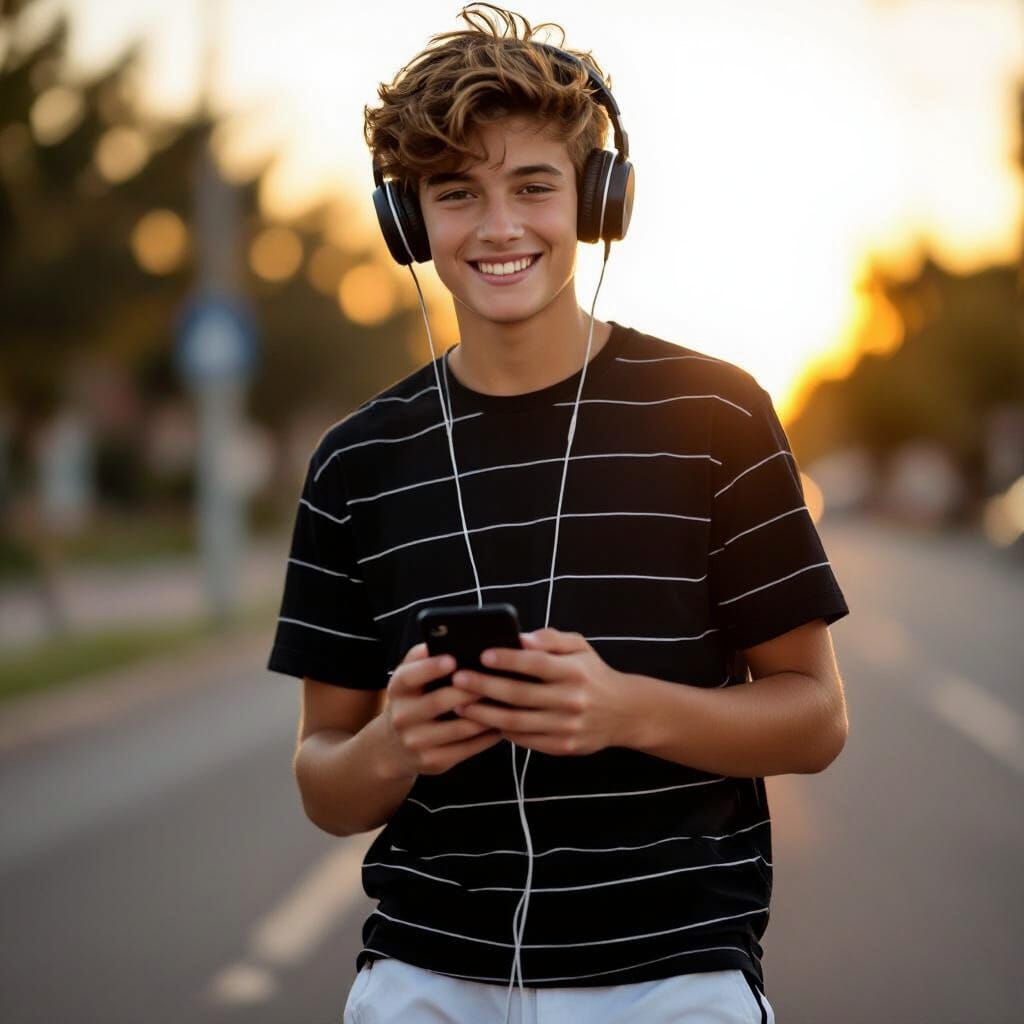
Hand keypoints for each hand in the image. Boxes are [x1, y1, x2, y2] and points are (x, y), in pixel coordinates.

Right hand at [383, 642, 503, 776]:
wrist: (392, 747)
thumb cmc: (412, 700)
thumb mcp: (409, 677)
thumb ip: (424, 657)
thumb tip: (449, 636)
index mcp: (398, 689)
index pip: (410, 676)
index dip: (431, 668)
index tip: (453, 659)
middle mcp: (402, 716)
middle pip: (439, 701)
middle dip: (470, 690)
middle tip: (496, 678)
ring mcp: (417, 742)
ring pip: (460, 727)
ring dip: (486, 714)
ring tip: (508, 700)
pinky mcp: (434, 762)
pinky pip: (468, 748)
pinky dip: (488, 735)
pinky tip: (502, 723)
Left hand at [452, 627, 630, 755]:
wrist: (624, 712)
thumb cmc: (592, 674)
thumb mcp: (580, 647)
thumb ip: (551, 639)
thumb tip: (521, 637)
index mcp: (575, 671)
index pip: (537, 663)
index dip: (508, 659)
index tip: (482, 654)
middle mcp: (572, 700)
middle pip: (520, 694)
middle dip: (485, 686)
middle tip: (458, 679)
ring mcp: (567, 727)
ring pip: (517, 722)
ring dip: (485, 713)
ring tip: (460, 704)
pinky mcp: (563, 747)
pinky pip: (525, 740)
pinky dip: (502, 731)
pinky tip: (483, 721)